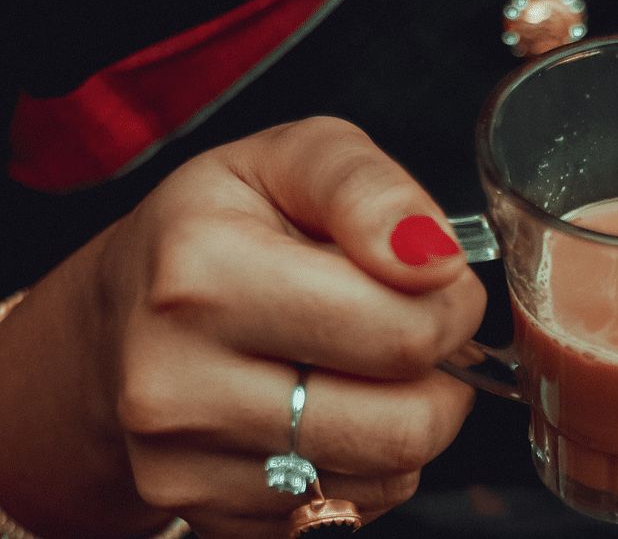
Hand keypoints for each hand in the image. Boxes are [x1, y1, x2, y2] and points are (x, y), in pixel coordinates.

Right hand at [0, 117, 485, 537]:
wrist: (118, 320)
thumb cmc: (220, 228)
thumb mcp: (293, 159)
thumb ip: (370, 190)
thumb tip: (435, 258)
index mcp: (203, 273)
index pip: (404, 332)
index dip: (453, 306)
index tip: (437, 282)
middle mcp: (177, 382)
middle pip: (404, 424)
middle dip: (443, 372)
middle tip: (418, 329)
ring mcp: (184, 463)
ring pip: (388, 476)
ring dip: (413, 419)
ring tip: (375, 367)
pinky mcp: (205, 514)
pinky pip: (349, 511)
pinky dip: (368, 464)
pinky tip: (334, 409)